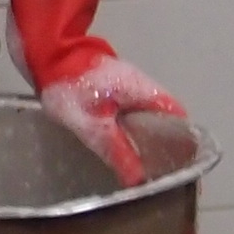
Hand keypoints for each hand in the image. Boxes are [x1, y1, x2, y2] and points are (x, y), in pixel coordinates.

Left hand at [39, 53, 184, 185]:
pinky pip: (133, 113)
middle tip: (161, 173)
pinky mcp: (116, 88)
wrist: (49, 53)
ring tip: (145, 167)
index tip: (180, 165)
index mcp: (146, 92)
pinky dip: (134, 131)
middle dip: (166, 146)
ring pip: (149, 117)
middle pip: (166, 120)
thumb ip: (116, 151)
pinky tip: (124, 148)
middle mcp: (145, 87)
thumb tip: (138, 179)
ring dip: (149, 139)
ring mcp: (130, 85)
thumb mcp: (92, 125)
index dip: (184, 142)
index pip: (179, 119)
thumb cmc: (72, 86)